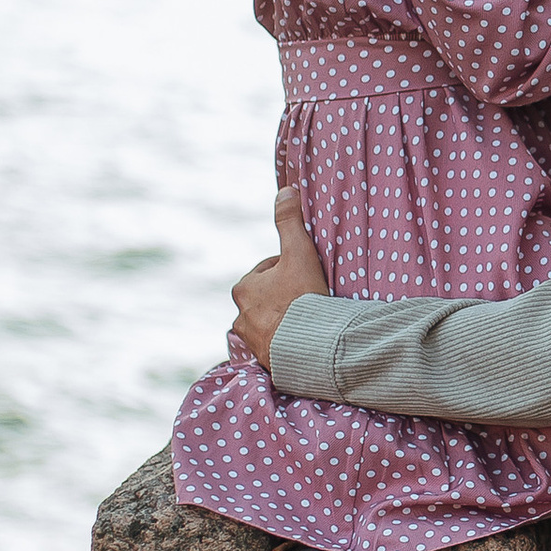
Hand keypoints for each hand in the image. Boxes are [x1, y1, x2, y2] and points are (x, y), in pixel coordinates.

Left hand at [233, 186, 330, 369]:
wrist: (310, 348)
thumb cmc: (303, 298)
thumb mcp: (299, 253)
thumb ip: (289, 221)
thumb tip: (285, 189)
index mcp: (243, 288)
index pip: (269, 271)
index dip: (291, 270)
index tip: (308, 278)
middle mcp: (239, 316)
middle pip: (268, 298)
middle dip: (285, 297)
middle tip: (310, 300)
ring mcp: (250, 341)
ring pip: (269, 322)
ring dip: (284, 321)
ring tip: (306, 323)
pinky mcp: (262, 361)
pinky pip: (274, 346)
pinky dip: (285, 342)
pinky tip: (301, 341)